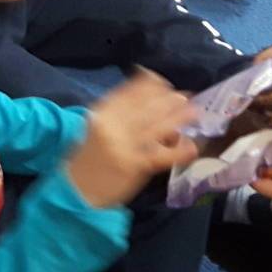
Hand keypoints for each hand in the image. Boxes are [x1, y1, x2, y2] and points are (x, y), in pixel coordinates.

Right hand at [66, 70, 199, 208]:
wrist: (77, 189)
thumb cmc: (90, 156)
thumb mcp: (99, 126)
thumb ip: (119, 111)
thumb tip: (145, 91)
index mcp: (103, 113)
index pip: (130, 93)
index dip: (150, 85)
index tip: (164, 82)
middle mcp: (113, 126)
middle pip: (146, 108)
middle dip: (168, 100)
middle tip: (185, 96)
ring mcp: (124, 146)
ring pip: (156, 128)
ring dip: (178, 118)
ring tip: (194, 112)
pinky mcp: (134, 166)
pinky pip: (161, 156)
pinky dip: (178, 152)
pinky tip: (192, 148)